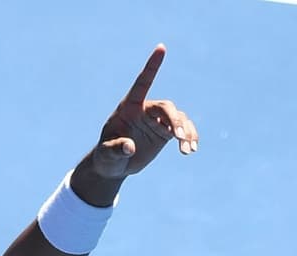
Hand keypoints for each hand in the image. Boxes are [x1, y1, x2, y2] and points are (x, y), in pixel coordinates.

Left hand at [87, 45, 198, 179]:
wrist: (114, 166)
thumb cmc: (105, 157)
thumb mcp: (105, 154)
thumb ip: (115, 149)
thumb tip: (129, 147)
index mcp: (128, 108)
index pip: (142, 83)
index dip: (152, 66)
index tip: (161, 48)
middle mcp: (145, 110)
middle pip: (166, 107)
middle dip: (175, 120)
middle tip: (178, 136)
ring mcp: (158, 121)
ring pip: (179, 118)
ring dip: (186, 132)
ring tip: (186, 150)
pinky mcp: (166, 133)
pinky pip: (184, 130)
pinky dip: (190, 137)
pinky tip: (191, 149)